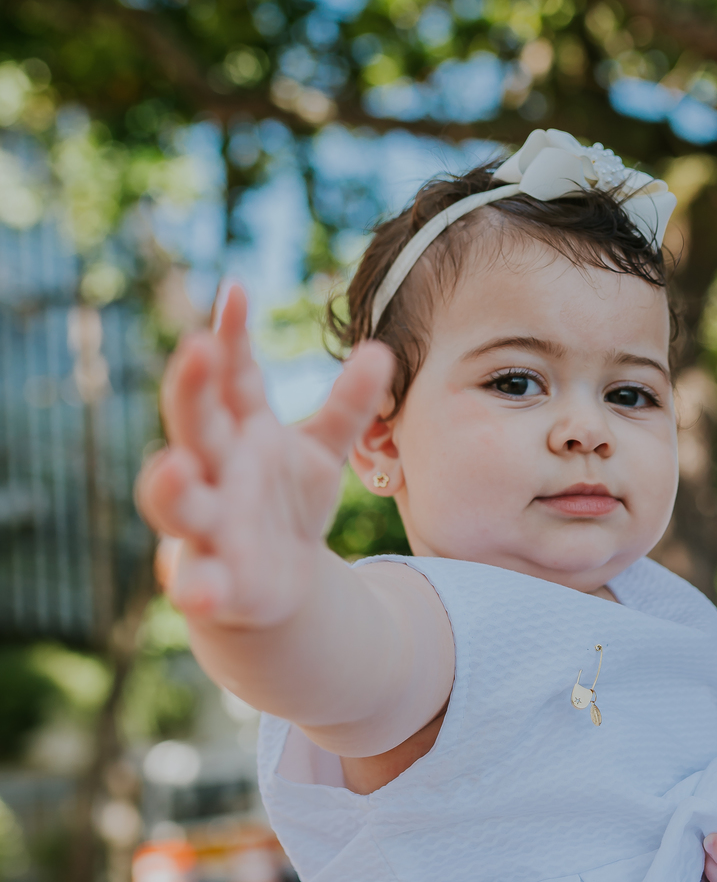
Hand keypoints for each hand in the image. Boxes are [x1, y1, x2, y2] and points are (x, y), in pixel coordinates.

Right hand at [137, 285, 393, 627]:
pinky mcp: (215, 584)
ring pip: (176, 502)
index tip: (238, 290)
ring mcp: (207, 526)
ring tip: (176, 466)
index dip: (231, 335)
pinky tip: (202, 592)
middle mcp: (213, 472)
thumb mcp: (321, 451)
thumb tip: (381, 350)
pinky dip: (196, 587)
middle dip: (191, 388)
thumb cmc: (288, 503)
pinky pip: (198, 584)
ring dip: (170, 485)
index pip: (232, 377)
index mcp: (239, 433)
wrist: (277, 582)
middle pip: (195, 424)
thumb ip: (348, 406)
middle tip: (198, 348)